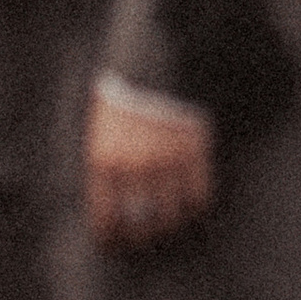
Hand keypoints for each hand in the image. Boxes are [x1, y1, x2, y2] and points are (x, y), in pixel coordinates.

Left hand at [85, 84, 214, 248]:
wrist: (157, 54)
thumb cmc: (124, 88)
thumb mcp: (102, 123)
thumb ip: (105, 159)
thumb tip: (114, 198)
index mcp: (103, 160)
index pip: (106, 218)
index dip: (113, 239)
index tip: (117, 245)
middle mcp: (134, 166)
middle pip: (141, 224)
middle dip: (145, 239)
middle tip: (148, 242)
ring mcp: (166, 159)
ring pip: (173, 215)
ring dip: (173, 227)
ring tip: (173, 229)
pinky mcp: (194, 150)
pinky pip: (199, 194)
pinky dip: (198, 208)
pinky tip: (194, 209)